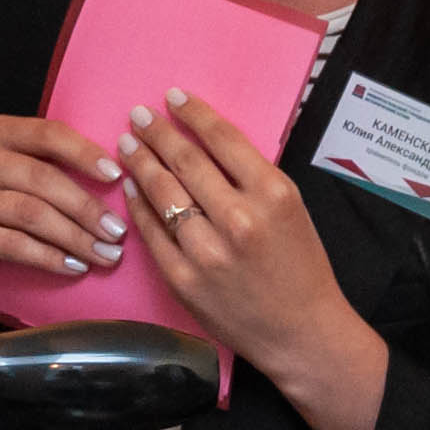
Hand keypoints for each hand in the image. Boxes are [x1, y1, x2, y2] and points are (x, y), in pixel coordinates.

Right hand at [0, 113, 126, 320]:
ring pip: (28, 212)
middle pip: (40, 177)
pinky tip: (73, 266)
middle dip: (85, 207)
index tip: (116, 176)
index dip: (83, 153)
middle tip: (117, 232)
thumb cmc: (6, 214)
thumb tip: (122, 179)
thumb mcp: (28, 180)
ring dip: (73, 236)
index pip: (46, 133)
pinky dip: (48, 257)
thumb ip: (59, 169)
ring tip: (104, 254)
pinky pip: (10, 243)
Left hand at [119, 90, 389, 429]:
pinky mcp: (184, 279)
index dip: (193, 113)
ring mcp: (207, 251)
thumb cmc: (301, 268)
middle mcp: (238, 219)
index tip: (173, 97)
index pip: (223, 139)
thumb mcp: (293, 209)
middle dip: (157, 133)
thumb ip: (254, 177)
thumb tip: (209, 142)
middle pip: (186, 162)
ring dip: (141, 163)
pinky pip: (152, 233)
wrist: (301, 331)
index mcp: (272, 195)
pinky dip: (139, 206)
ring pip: (163, 194)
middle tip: (138, 116)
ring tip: (128, 145)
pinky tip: (132, 188)